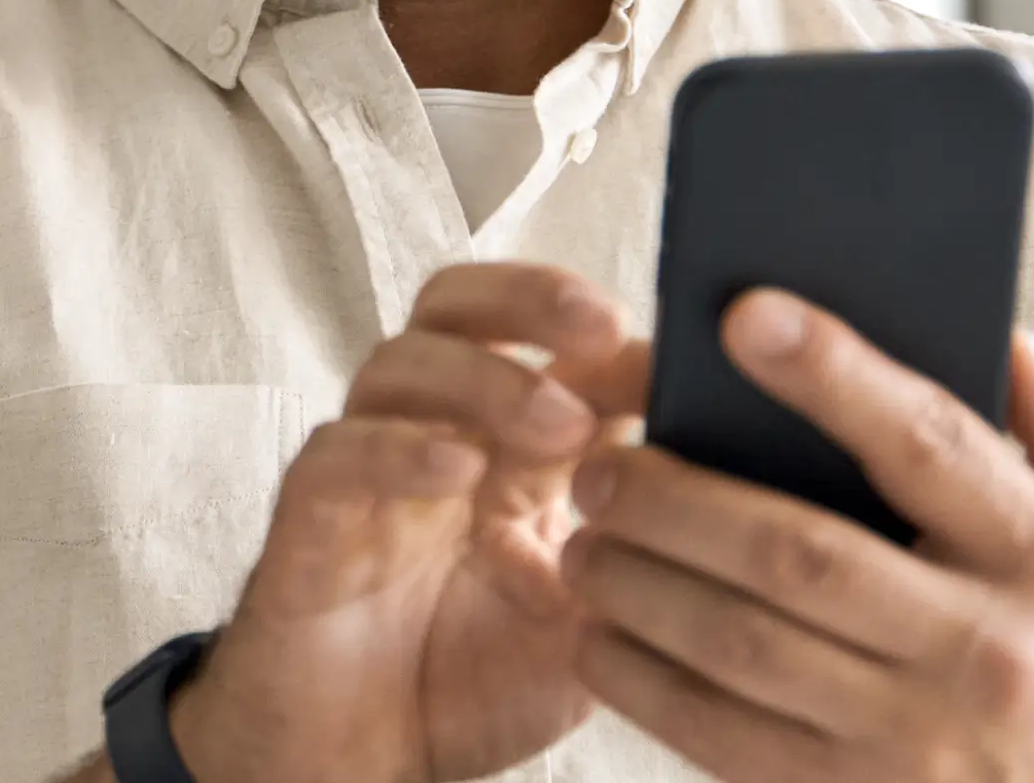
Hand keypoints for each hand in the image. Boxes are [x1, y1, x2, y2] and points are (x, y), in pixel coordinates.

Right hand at [165, 262, 641, 782]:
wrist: (365, 766)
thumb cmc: (471, 685)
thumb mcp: (592, 615)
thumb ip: (641, 542)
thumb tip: (725, 470)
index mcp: (503, 443)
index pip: (542, 339)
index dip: (603, 333)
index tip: (676, 357)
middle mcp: (430, 433)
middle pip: (457, 308)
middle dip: (529, 297)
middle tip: (601, 326)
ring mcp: (367, 470)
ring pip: (400, 363)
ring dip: (484, 376)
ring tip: (557, 425)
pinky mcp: (309, 520)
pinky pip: (339, 454)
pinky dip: (399, 449)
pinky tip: (459, 467)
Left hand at [559, 295, 1033, 781]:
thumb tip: (1004, 335)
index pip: (928, 443)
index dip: (834, 373)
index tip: (743, 317)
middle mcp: (984, 648)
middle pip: (798, 551)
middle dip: (677, 497)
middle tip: (601, 462)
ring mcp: (911, 736)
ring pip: (740, 642)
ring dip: (639, 583)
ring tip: (584, 537)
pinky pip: (717, 733)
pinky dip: (641, 678)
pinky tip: (599, 632)